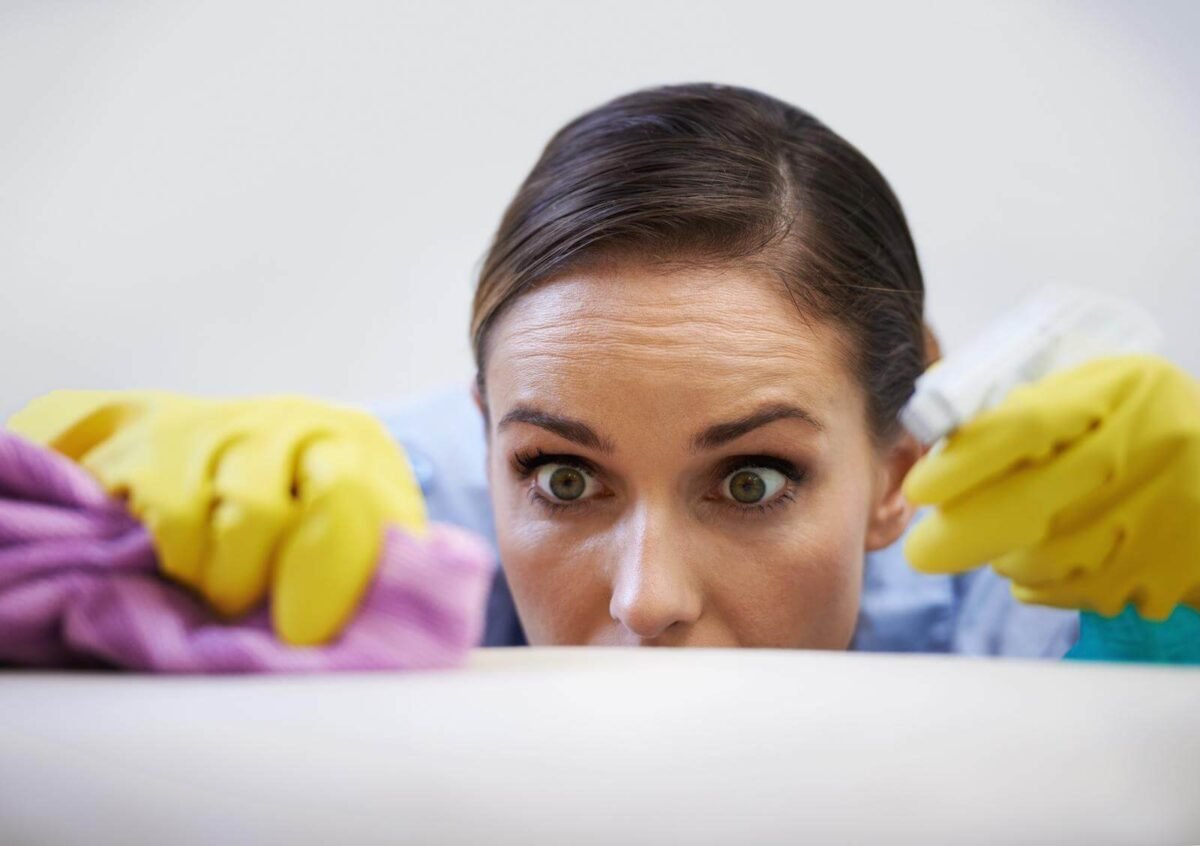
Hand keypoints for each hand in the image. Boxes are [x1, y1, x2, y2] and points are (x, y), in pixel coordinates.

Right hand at [7, 391, 426, 644]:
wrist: (167, 444)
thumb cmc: (264, 503)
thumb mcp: (331, 523)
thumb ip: (367, 562)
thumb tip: (392, 625)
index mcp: (362, 448)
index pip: (388, 511)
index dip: (362, 578)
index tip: (327, 633)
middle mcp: (309, 426)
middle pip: (339, 496)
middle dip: (317, 577)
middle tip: (293, 630)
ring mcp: (237, 428)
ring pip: (255, 515)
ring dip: (242, 579)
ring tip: (233, 597)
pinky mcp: (165, 447)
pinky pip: (183, 520)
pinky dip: (188, 564)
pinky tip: (191, 571)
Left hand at [902, 355, 1199, 618]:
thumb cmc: (1140, 424)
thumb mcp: (1097, 393)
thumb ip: (1028, 413)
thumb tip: (945, 449)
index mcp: (1120, 391)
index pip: (1027, 427)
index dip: (966, 464)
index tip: (918, 491)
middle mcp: (1148, 448)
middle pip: (1034, 504)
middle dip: (965, 535)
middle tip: (923, 553)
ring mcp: (1164, 513)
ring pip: (1051, 558)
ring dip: (1009, 558)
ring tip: (1008, 541)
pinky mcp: (1171, 566)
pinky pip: (1083, 591)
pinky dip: (1049, 584)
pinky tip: (1052, 562)